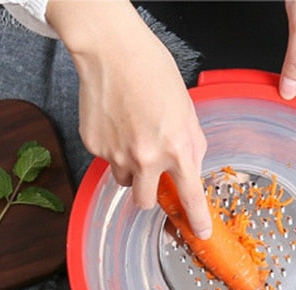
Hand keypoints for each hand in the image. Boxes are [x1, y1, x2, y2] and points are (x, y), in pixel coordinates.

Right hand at [46, 0, 211, 236]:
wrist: (112, 50)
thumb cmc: (152, 72)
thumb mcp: (187, 111)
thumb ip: (191, 146)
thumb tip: (191, 170)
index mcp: (176, 149)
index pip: (190, 197)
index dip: (197, 220)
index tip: (200, 233)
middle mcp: (146, 158)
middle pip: (146, 203)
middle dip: (150, 195)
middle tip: (151, 174)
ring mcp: (117, 154)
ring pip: (124, 181)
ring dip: (130, 170)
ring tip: (132, 136)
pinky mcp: (94, 145)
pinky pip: (106, 159)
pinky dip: (112, 148)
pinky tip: (117, 123)